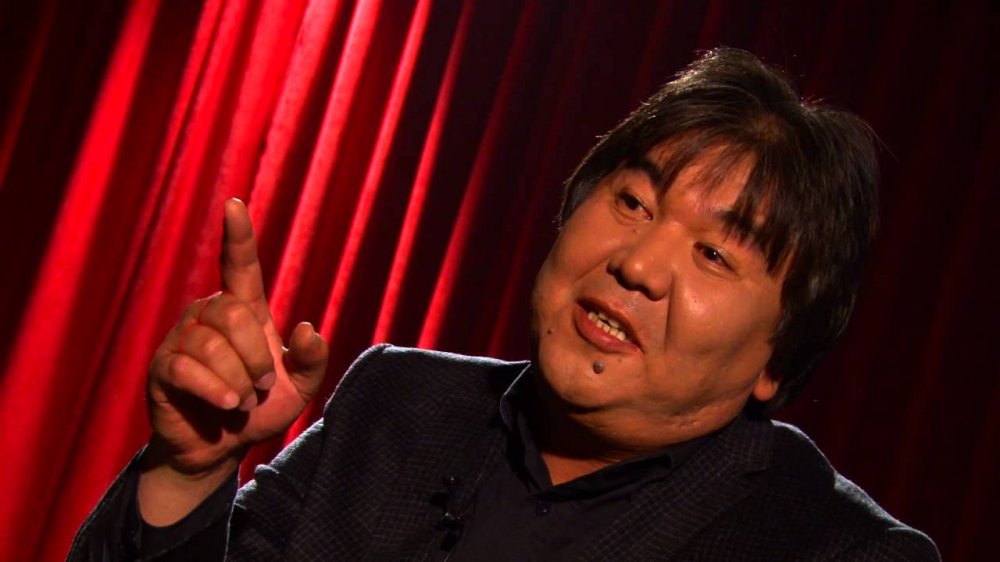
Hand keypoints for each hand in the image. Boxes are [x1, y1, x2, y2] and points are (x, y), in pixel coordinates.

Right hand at [140, 199, 326, 521]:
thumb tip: (307, 327)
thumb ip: (312, 359)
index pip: (240, 264)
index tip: (235, 203)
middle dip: (257, 357)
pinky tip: (226, 406)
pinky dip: (215, 391)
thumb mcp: (299, 387)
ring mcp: (182, 339)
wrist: (220, 448)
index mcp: (244, 309)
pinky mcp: (163, 368)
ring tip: (241, 400)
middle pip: (235, 314)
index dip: (239, 234)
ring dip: (238, 379)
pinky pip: (188, 369)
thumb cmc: (259, 408)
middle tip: (260, 384)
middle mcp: (209, 314)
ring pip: (212, 344)